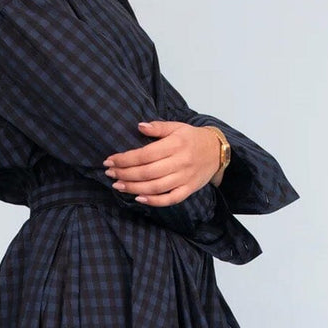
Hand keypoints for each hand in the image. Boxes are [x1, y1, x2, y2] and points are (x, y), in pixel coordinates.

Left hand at [102, 119, 221, 205]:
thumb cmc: (193, 138)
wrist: (217, 151)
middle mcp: (180, 162)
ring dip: (134, 188)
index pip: (145, 154)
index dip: (125, 159)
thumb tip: (139, 126)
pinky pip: (170, 199)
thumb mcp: (177, 126)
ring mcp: (185, 178)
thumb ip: (158, 127)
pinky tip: (139, 199)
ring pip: (156, 187)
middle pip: (147, 172)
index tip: (110, 160)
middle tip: (110, 174)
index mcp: (176, 144)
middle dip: (125, 174)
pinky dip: (154, 201)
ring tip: (118, 186)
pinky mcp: (189, 189)